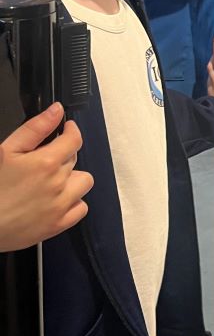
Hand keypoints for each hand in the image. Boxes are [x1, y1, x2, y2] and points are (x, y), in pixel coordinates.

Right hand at [0, 104, 91, 251]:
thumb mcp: (6, 150)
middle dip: (63, 155)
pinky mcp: (58, 225)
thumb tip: (55, 111)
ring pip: (83, 182)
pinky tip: (57, 199)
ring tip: (51, 180)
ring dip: (72, 178)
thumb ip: (35, 128)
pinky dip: (74, 202)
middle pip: (75, 159)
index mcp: (46, 163)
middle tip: (43, 159)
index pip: (74, 139)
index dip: (71, 130)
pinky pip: (81, 209)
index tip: (66, 129)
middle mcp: (58, 184)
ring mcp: (60, 206)